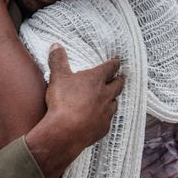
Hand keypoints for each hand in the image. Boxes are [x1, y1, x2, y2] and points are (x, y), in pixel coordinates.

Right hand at [26, 44, 124, 177]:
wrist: (65, 131)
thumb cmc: (63, 101)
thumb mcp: (58, 77)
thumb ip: (58, 61)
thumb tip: (56, 46)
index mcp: (96, 80)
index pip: (110, 68)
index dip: (114, 64)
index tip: (117, 61)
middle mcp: (105, 95)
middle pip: (117, 85)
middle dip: (119, 80)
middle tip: (121, 78)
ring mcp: (106, 112)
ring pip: (114, 103)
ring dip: (113, 100)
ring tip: (111, 99)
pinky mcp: (103, 128)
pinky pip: (107, 121)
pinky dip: (105, 118)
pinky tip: (100, 119)